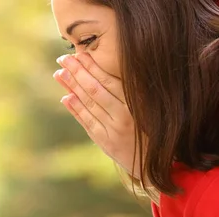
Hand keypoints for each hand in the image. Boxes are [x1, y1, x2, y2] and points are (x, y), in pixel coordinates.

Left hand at [53, 53, 141, 177]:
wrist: (159, 160)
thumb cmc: (153, 129)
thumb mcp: (147, 107)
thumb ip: (131, 91)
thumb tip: (108, 70)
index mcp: (135, 103)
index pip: (108, 80)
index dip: (92, 66)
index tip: (79, 54)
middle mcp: (124, 116)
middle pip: (95, 90)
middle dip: (77, 73)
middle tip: (63, 59)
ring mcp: (113, 130)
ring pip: (88, 105)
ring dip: (72, 88)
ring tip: (59, 74)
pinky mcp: (106, 143)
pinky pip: (88, 122)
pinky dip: (76, 110)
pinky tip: (66, 97)